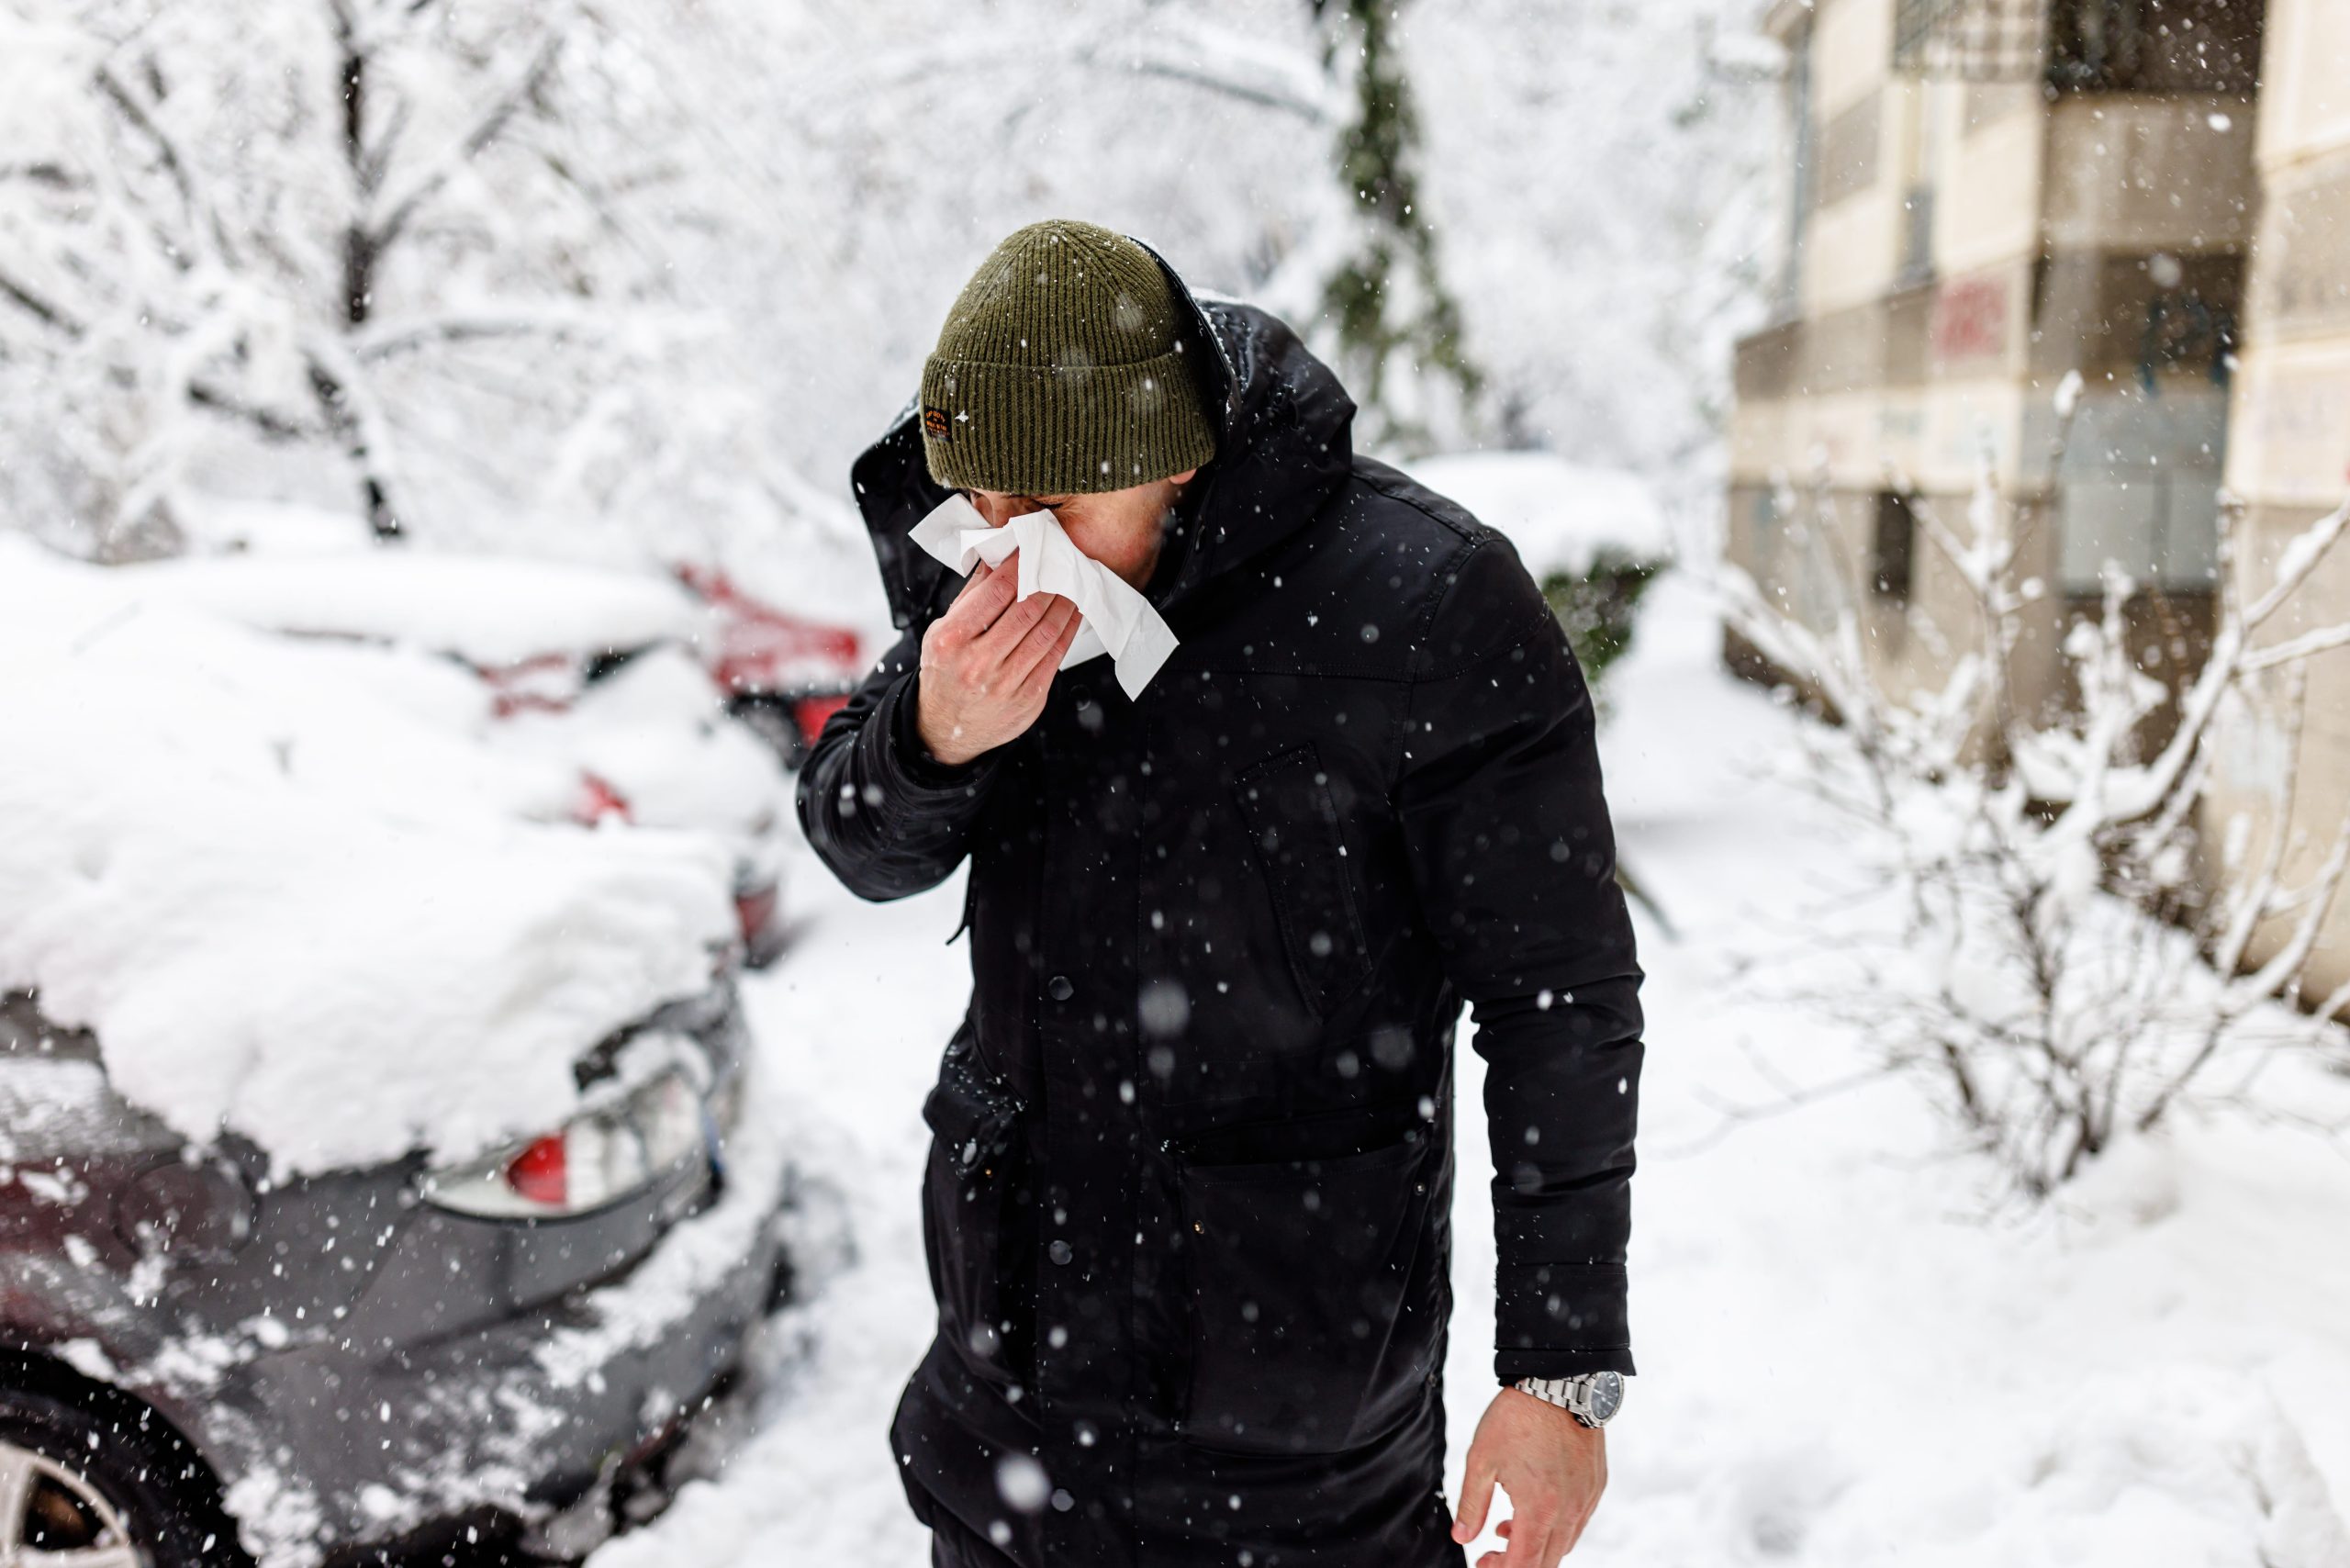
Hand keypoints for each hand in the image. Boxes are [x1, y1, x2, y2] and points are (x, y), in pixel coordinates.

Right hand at [915, 559, 1082, 766]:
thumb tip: (997, 559)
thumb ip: (971, 596)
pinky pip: (1056, 657)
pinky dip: (1068, 631)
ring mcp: (1006, 684)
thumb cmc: (945, 673)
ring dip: (1064, 603)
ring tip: (1071, 584)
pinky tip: (1072, 614)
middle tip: (1060, 562)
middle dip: (1048, 581)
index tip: (1033, 550)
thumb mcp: (942, 631)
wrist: (945, 729)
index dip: (1020, 566)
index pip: (996, 592)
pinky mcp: (1029, 699)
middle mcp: (978, 663)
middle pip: (1026, 611)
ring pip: (1046, 632)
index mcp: (952, 640)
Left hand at [1451, 1388, 1607, 1566]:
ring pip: (1564, 1545)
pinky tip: (1534, 1509)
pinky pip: (1578, 1522)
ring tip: (1506, 1528)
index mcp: (1539, 1508)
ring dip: (1536, 1547)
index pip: (1524, 1564)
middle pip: (1547, 1562)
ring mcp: (1587, 1498)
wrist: (1560, 1382)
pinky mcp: (1596, 1485)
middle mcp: (1569, 1510)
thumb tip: (1462, 1537)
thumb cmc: (1517, 1417)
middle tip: (1491, 1554)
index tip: (1482, 1563)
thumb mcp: (1482, 1459)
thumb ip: (1471, 1504)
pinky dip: (1556, 1528)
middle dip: (1517, 1564)